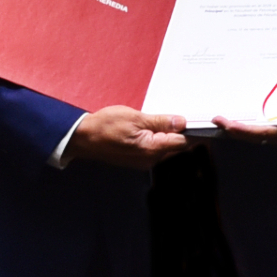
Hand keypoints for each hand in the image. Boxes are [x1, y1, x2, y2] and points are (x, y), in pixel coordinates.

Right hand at [62, 106, 188, 169]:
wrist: (82, 138)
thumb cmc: (105, 126)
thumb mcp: (135, 117)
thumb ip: (160, 121)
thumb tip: (182, 122)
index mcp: (151, 149)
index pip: (182, 142)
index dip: (189, 129)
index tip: (193, 119)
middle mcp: (150, 159)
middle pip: (175, 145)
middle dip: (177, 131)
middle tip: (173, 115)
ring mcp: (143, 161)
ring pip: (164, 147)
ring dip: (164, 133)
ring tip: (154, 120)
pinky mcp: (137, 159)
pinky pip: (153, 148)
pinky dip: (155, 138)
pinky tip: (146, 128)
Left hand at [220, 94, 276, 151]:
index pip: (257, 133)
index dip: (239, 129)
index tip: (224, 123)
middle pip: (248, 135)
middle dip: (230, 128)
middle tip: (214, 118)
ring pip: (251, 132)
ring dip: (235, 126)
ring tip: (219, 117)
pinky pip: (258, 127)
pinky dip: (246, 122)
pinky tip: (238, 113)